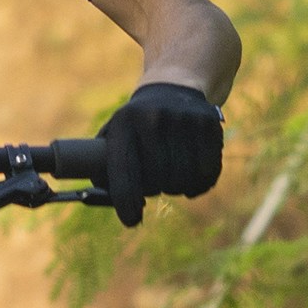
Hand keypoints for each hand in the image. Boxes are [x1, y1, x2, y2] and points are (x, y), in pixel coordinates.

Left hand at [96, 82, 223, 225]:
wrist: (173, 86)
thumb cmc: (135, 126)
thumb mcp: (115, 136)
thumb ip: (104, 169)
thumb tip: (98, 200)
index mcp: (124, 124)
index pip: (123, 171)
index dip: (126, 201)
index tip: (131, 221)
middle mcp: (153, 119)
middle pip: (156, 180)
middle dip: (155, 190)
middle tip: (154, 184)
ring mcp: (183, 120)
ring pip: (182, 179)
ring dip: (177, 188)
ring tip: (171, 178)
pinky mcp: (209, 125)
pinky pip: (207, 173)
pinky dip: (198, 184)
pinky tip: (191, 177)